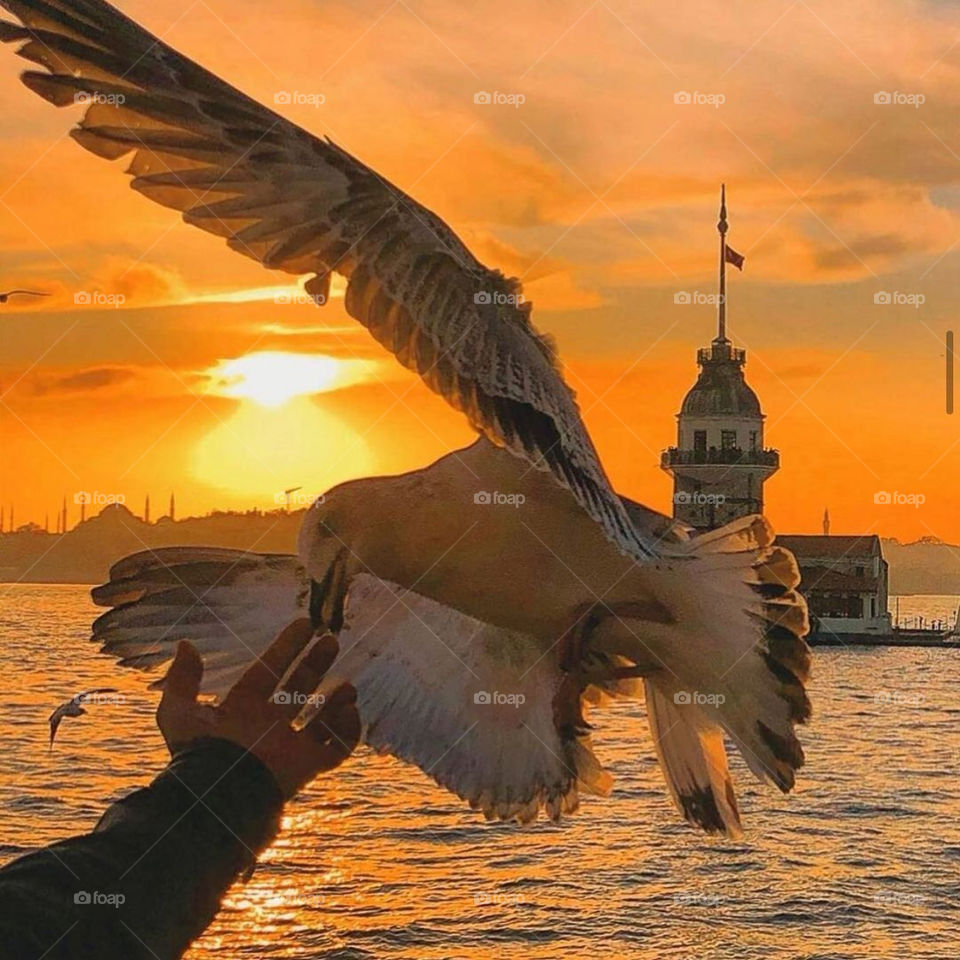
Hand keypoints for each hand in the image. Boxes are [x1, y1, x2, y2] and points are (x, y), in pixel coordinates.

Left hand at [157, 620, 360, 798]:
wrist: (220, 794)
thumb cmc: (200, 752)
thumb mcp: (179, 710)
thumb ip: (182, 679)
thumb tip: (186, 645)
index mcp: (243, 709)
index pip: (270, 671)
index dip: (286, 648)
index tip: (305, 625)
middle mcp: (269, 725)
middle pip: (299, 688)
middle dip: (316, 664)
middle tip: (331, 641)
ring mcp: (290, 746)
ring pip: (322, 719)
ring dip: (337, 700)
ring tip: (348, 686)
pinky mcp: (308, 766)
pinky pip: (338, 746)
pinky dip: (348, 729)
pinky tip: (348, 710)